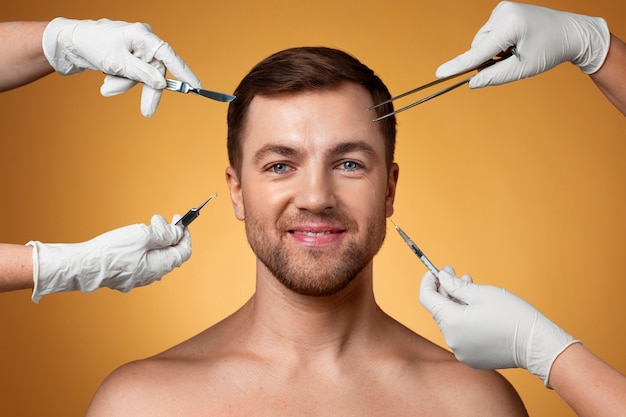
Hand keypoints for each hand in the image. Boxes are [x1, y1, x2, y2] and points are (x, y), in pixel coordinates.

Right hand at [27, 214, 190, 302]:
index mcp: (160, 266)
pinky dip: (144, 248)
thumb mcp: (143, 236)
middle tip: (159, 221)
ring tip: (144, 228)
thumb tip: (177, 232)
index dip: (185, 235)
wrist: (83, 266)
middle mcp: (152, 275)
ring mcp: (139, 278)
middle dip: (169, 235)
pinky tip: (134, 240)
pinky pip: (142, 261)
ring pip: (155, 257)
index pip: (184, 251)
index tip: (181, 222)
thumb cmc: (112, 252)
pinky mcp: (126, 277)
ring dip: (155, 241)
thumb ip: (165, 234)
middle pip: (170, 253)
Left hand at [42, 17, 200, 116]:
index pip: (170, 56)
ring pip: (141, 76)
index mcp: (143, 36)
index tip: (197, 87)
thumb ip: (142, 73)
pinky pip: (132, 74)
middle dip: (143, 89)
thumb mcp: (118, 62)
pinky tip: (107, 78)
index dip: (185, 72)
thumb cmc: (92, 44)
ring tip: (106, 86)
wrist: (68, 43)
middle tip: (147, 111)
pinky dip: (120, 80)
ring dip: (124, 84)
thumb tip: (161, 82)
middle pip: (155, 72)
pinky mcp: (128, 57)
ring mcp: (135, 49)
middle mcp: (142, 41)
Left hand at [419, 266, 578, 384]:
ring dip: (457, 305)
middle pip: (439, 310)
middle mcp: (451, 340)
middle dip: (446, 291)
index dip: (429, 281)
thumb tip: (442, 278)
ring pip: (451, 322)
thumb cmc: (512, 316)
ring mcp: (461, 352)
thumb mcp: (481, 293)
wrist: (537, 345)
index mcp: (450, 322)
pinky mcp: (472, 358)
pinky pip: (462, 335)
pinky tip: (478, 311)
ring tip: (472, 289)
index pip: (426, 297)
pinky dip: (465, 321)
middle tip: (458, 275)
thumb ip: (456, 285)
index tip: (436, 270)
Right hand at [436, 1, 609, 87]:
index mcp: (510, 26)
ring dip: (493, 52)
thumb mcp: (523, 69)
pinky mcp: (502, 10)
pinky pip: (488, 34)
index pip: (478, 52)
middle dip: (488, 59)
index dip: (458, 65)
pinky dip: (496, 43)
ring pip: (482, 41)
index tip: (439, 74)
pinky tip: (514, 42)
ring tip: (517, 50)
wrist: (570, 32)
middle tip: (512, 61)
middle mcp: (503, 12)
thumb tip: (472, 82)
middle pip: (478, 46)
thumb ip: (494, 77)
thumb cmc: (550, 50)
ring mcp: (502, 9)